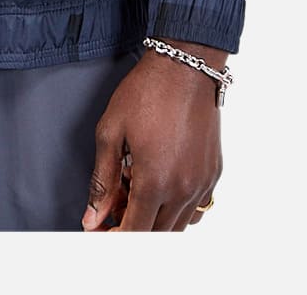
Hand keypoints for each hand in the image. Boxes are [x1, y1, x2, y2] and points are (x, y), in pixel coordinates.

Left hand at [81, 41, 223, 230]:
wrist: (184, 66)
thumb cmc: (147, 92)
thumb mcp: (111, 132)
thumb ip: (102, 181)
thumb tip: (93, 217)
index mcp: (155, 181)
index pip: (134, 233)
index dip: (113, 239)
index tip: (99, 232)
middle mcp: (183, 189)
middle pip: (156, 235)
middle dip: (131, 228)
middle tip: (112, 209)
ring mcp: (202, 183)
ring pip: (177, 225)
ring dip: (154, 220)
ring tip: (133, 193)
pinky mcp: (213, 173)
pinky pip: (196, 209)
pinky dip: (176, 209)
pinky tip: (159, 187)